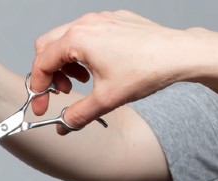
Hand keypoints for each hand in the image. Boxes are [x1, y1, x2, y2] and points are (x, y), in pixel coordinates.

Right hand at [29, 11, 188, 127]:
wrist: (179, 54)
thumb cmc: (145, 70)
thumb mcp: (105, 100)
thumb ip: (77, 115)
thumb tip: (63, 125)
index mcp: (78, 39)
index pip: (42, 63)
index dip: (38, 88)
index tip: (42, 105)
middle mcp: (86, 24)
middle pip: (47, 46)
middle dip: (49, 72)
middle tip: (62, 92)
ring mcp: (101, 19)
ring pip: (66, 38)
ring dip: (66, 62)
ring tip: (82, 81)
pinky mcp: (114, 20)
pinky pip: (87, 33)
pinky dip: (83, 52)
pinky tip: (98, 68)